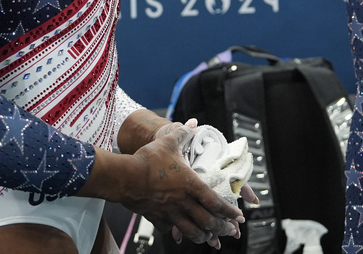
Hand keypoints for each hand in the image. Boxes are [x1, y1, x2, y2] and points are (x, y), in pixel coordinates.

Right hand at [121, 123, 242, 248]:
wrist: (124, 177)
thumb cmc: (148, 160)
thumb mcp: (168, 141)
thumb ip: (183, 133)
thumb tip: (193, 124)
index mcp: (190, 185)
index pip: (215, 202)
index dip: (229, 211)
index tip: (238, 217)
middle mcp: (183, 202)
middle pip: (207, 221)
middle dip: (221, 228)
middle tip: (229, 231)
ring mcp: (170, 212)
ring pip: (191, 231)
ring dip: (203, 236)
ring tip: (209, 238)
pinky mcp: (156, 218)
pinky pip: (169, 229)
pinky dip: (176, 232)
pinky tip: (177, 232)